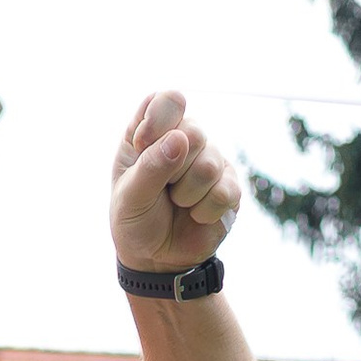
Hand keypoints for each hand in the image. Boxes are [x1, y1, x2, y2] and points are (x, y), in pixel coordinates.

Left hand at [110, 89, 244, 276]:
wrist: (156, 260)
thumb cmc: (136, 221)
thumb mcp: (130, 197)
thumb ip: (151, 167)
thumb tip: (181, 139)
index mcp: (151, 132)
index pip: (167, 100)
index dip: (159, 121)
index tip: (142, 146)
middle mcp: (184, 139)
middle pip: (194, 131)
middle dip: (173, 169)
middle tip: (162, 190)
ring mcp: (211, 161)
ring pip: (209, 164)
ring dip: (186, 194)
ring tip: (177, 203)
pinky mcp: (230, 187)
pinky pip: (225, 191)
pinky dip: (203, 211)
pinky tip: (195, 215)